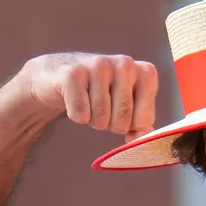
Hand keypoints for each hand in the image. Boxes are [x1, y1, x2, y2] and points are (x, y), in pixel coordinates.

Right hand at [19, 53, 161, 136]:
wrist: (60, 75)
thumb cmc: (100, 93)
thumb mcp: (126, 106)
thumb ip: (140, 125)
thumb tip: (141, 140)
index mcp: (145, 73)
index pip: (145, 119)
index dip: (131, 126)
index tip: (121, 113)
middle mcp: (126, 64)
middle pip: (122, 121)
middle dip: (109, 124)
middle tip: (101, 107)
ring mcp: (100, 65)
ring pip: (101, 119)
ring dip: (91, 119)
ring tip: (88, 102)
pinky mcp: (73, 73)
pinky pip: (80, 113)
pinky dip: (76, 116)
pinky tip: (73, 101)